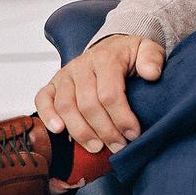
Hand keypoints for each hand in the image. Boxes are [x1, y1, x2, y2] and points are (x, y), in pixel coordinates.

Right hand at [35, 34, 165, 155]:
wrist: (111, 47)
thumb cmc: (128, 54)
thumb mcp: (147, 50)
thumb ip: (152, 58)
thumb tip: (151, 74)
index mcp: (106, 58)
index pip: (110, 93)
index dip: (122, 118)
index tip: (133, 134)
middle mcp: (82, 66)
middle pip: (88, 104)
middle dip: (105, 131)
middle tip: (118, 147)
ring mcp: (65, 75)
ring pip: (66, 106)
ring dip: (81, 132)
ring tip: (96, 147)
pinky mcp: (53, 84)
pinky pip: (42, 99)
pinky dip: (47, 116)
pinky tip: (59, 131)